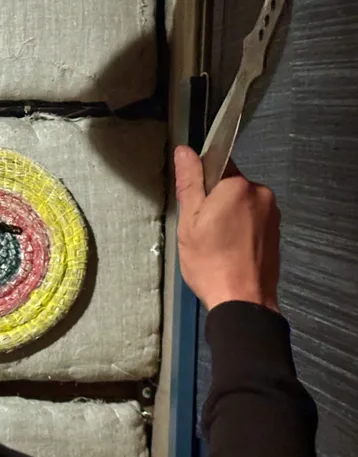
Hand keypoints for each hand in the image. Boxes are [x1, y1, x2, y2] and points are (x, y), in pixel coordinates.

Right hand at [174, 146, 280, 311]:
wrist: (242, 301)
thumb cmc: (210, 262)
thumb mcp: (189, 221)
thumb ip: (189, 182)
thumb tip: (184, 150)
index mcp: (238, 185)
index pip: (216, 164)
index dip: (200, 183)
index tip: (193, 206)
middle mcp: (261, 193)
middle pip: (230, 185)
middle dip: (215, 200)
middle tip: (200, 229)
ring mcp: (272, 214)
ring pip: (241, 203)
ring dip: (228, 215)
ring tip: (214, 243)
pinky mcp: (276, 232)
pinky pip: (252, 220)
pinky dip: (240, 229)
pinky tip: (229, 250)